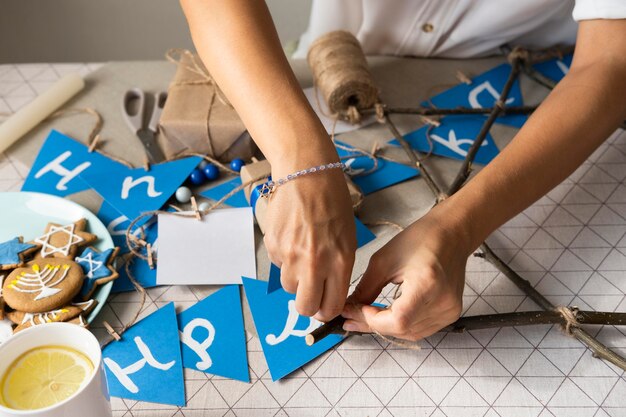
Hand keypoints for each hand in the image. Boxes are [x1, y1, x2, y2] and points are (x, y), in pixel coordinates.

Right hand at [264, 150, 356, 321]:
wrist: (306, 174)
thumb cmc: (333, 203)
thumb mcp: (347, 239)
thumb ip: (339, 270)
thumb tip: (328, 295)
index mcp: (338, 262)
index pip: (330, 307)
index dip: (327, 310)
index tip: (326, 306)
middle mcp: (313, 263)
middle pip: (304, 307)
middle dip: (308, 305)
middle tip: (312, 293)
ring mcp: (289, 255)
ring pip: (288, 287)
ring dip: (296, 279)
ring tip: (304, 255)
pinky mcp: (272, 245)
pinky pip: (277, 265)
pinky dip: (284, 259)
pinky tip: (293, 238)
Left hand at [342, 204, 470, 340]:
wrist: (450, 235)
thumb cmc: (419, 241)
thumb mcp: (384, 261)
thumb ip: (366, 289)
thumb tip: (350, 309)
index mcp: (427, 285)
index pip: (399, 320)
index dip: (373, 321)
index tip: (354, 311)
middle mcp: (443, 302)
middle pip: (403, 329)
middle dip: (374, 325)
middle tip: (351, 317)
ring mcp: (449, 311)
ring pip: (411, 333)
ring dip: (386, 328)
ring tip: (365, 317)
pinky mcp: (451, 313)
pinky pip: (422, 329)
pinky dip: (402, 326)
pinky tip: (386, 316)